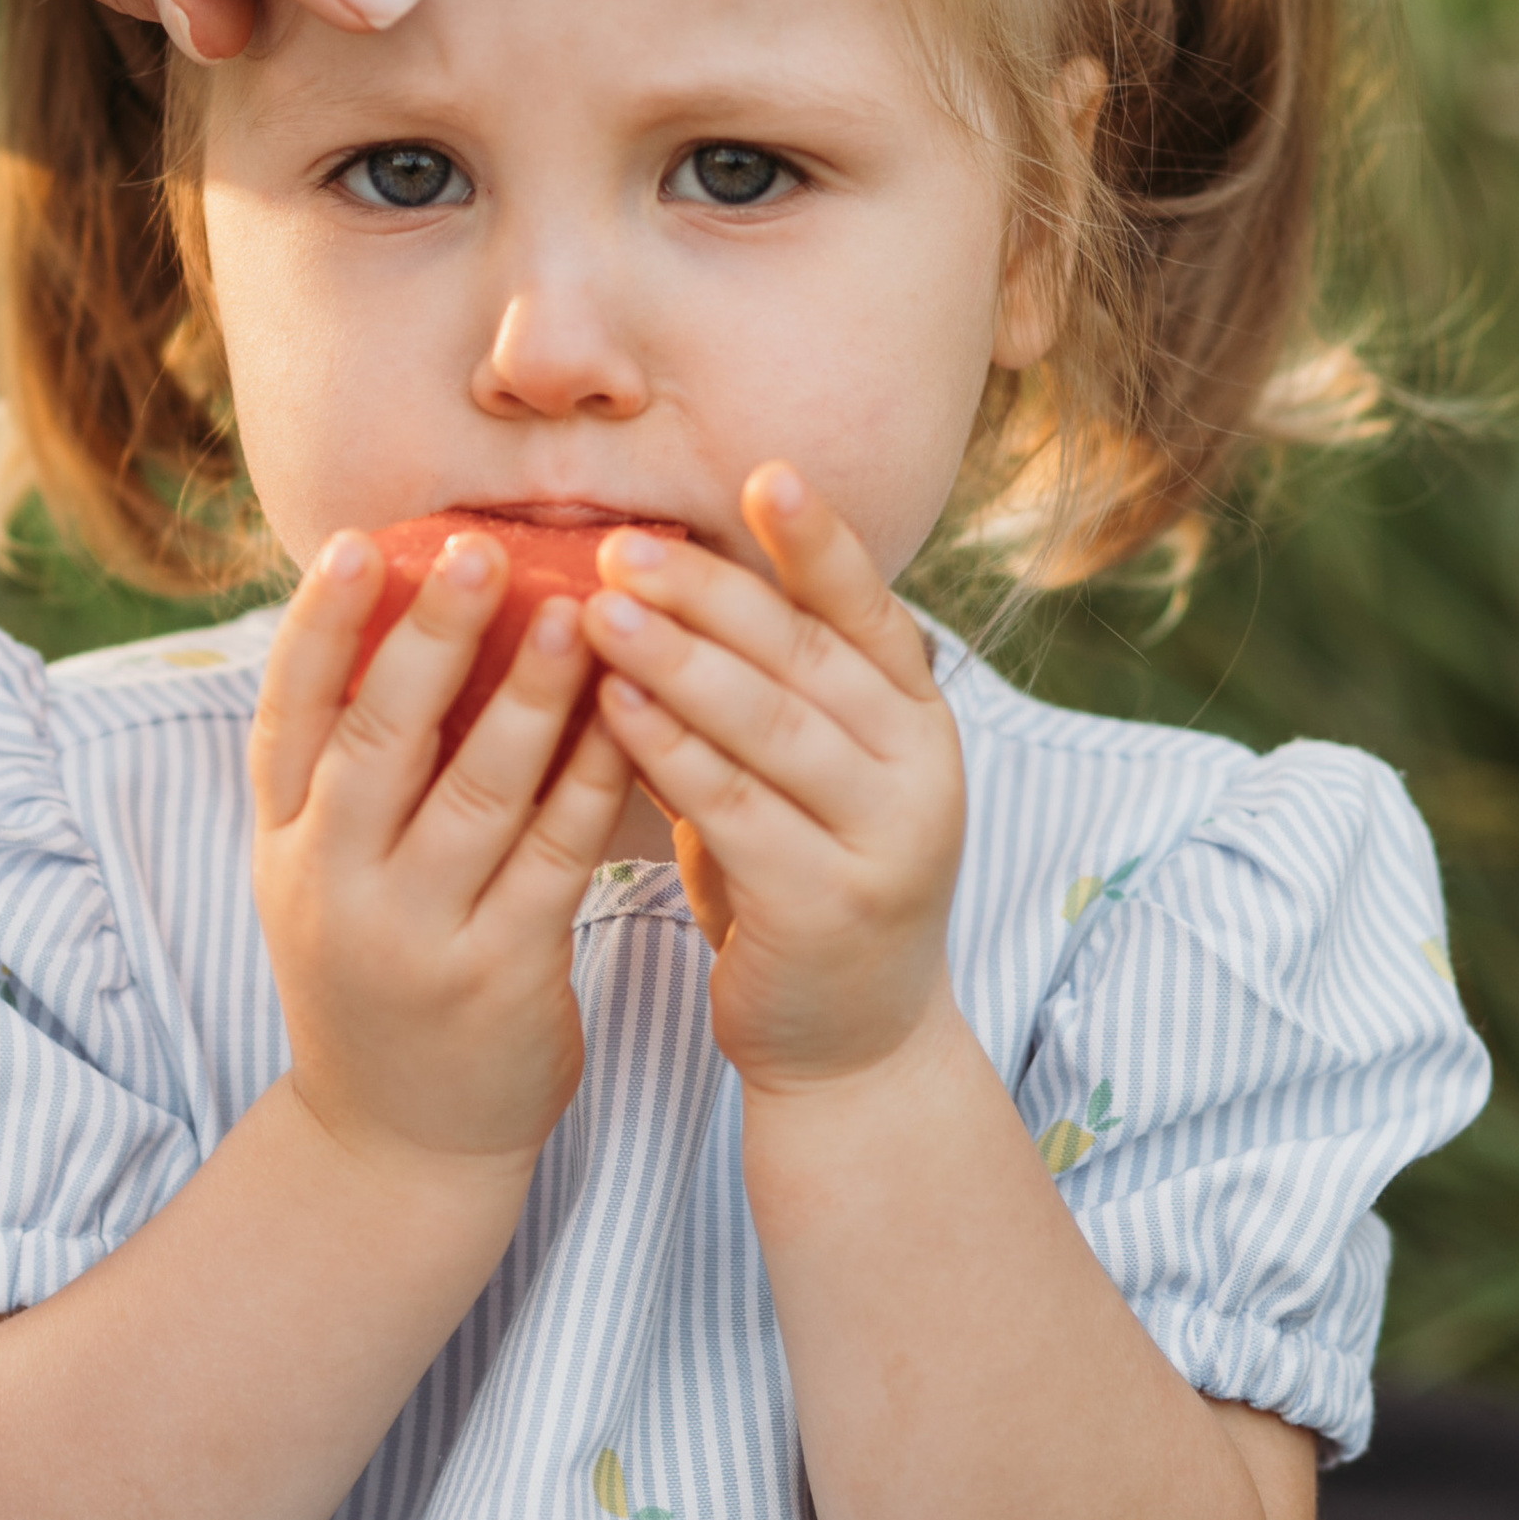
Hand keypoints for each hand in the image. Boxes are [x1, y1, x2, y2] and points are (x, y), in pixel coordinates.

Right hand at [248, 529, 631, 1169]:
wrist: (394, 1146)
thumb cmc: (377, 977)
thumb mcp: (323, 877)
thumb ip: (345, 774)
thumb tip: (402, 619)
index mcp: (282, 844)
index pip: (286, 715)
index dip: (317, 627)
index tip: (355, 542)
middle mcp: (330, 883)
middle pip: (376, 738)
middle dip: (428, 637)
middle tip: (476, 549)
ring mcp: (412, 934)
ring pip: (476, 791)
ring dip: (530, 695)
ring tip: (579, 612)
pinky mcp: (497, 973)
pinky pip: (555, 856)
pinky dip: (593, 780)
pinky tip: (631, 717)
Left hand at [581, 467, 965, 1091]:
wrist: (850, 1045)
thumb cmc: (801, 879)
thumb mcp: (803, 775)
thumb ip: (765, 690)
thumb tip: (659, 578)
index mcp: (917, 719)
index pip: (868, 611)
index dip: (819, 543)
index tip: (764, 474)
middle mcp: (921, 768)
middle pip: (805, 657)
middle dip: (710, 594)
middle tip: (622, 544)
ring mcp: (885, 838)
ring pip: (771, 726)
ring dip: (678, 661)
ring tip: (598, 609)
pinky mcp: (828, 904)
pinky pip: (736, 809)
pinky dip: (670, 752)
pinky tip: (610, 709)